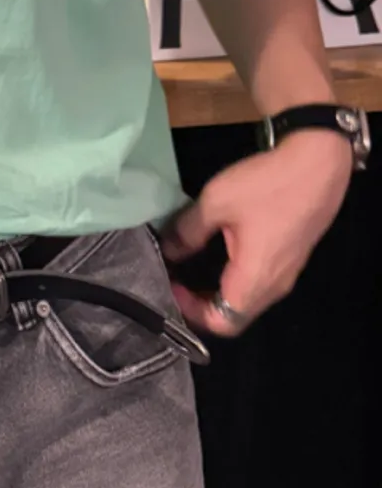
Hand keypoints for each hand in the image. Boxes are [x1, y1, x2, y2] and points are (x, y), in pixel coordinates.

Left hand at [160, 130, 351, 336]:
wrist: (319, 163)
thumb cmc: (266, 186)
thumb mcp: (216, 203)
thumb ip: (187, 232)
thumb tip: (167, 251)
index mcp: (255, 280)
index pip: (222, 323)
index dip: (190, 312)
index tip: (170, 284)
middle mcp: (274, 286)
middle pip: (235, 316)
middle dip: (201, 304)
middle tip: (176, 279)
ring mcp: (287, 273)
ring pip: (247, 300)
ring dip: (217, 291)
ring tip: (190, 268)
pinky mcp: (291, 258)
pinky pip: (258, 282)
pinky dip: (233, 278)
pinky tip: (218, 253)